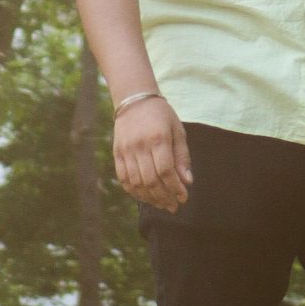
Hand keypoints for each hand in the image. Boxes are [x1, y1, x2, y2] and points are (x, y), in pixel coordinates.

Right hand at [113, 94, 192, 211]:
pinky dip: (134, 192)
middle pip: (150, 180)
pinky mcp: (117, 153)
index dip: (175, 188)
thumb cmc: (161, 115)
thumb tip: (187, 181)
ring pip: (136, 183)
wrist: (134, 99)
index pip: (166, 171)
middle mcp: (139, 146)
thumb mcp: (177, 130)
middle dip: (164, 197)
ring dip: (150, 198)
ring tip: (162, 204)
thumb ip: (182, 156)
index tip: (184, 197)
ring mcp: (126, 150)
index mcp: (158, 138)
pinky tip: (145, 197)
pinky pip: (124, 179)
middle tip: (174, 206)